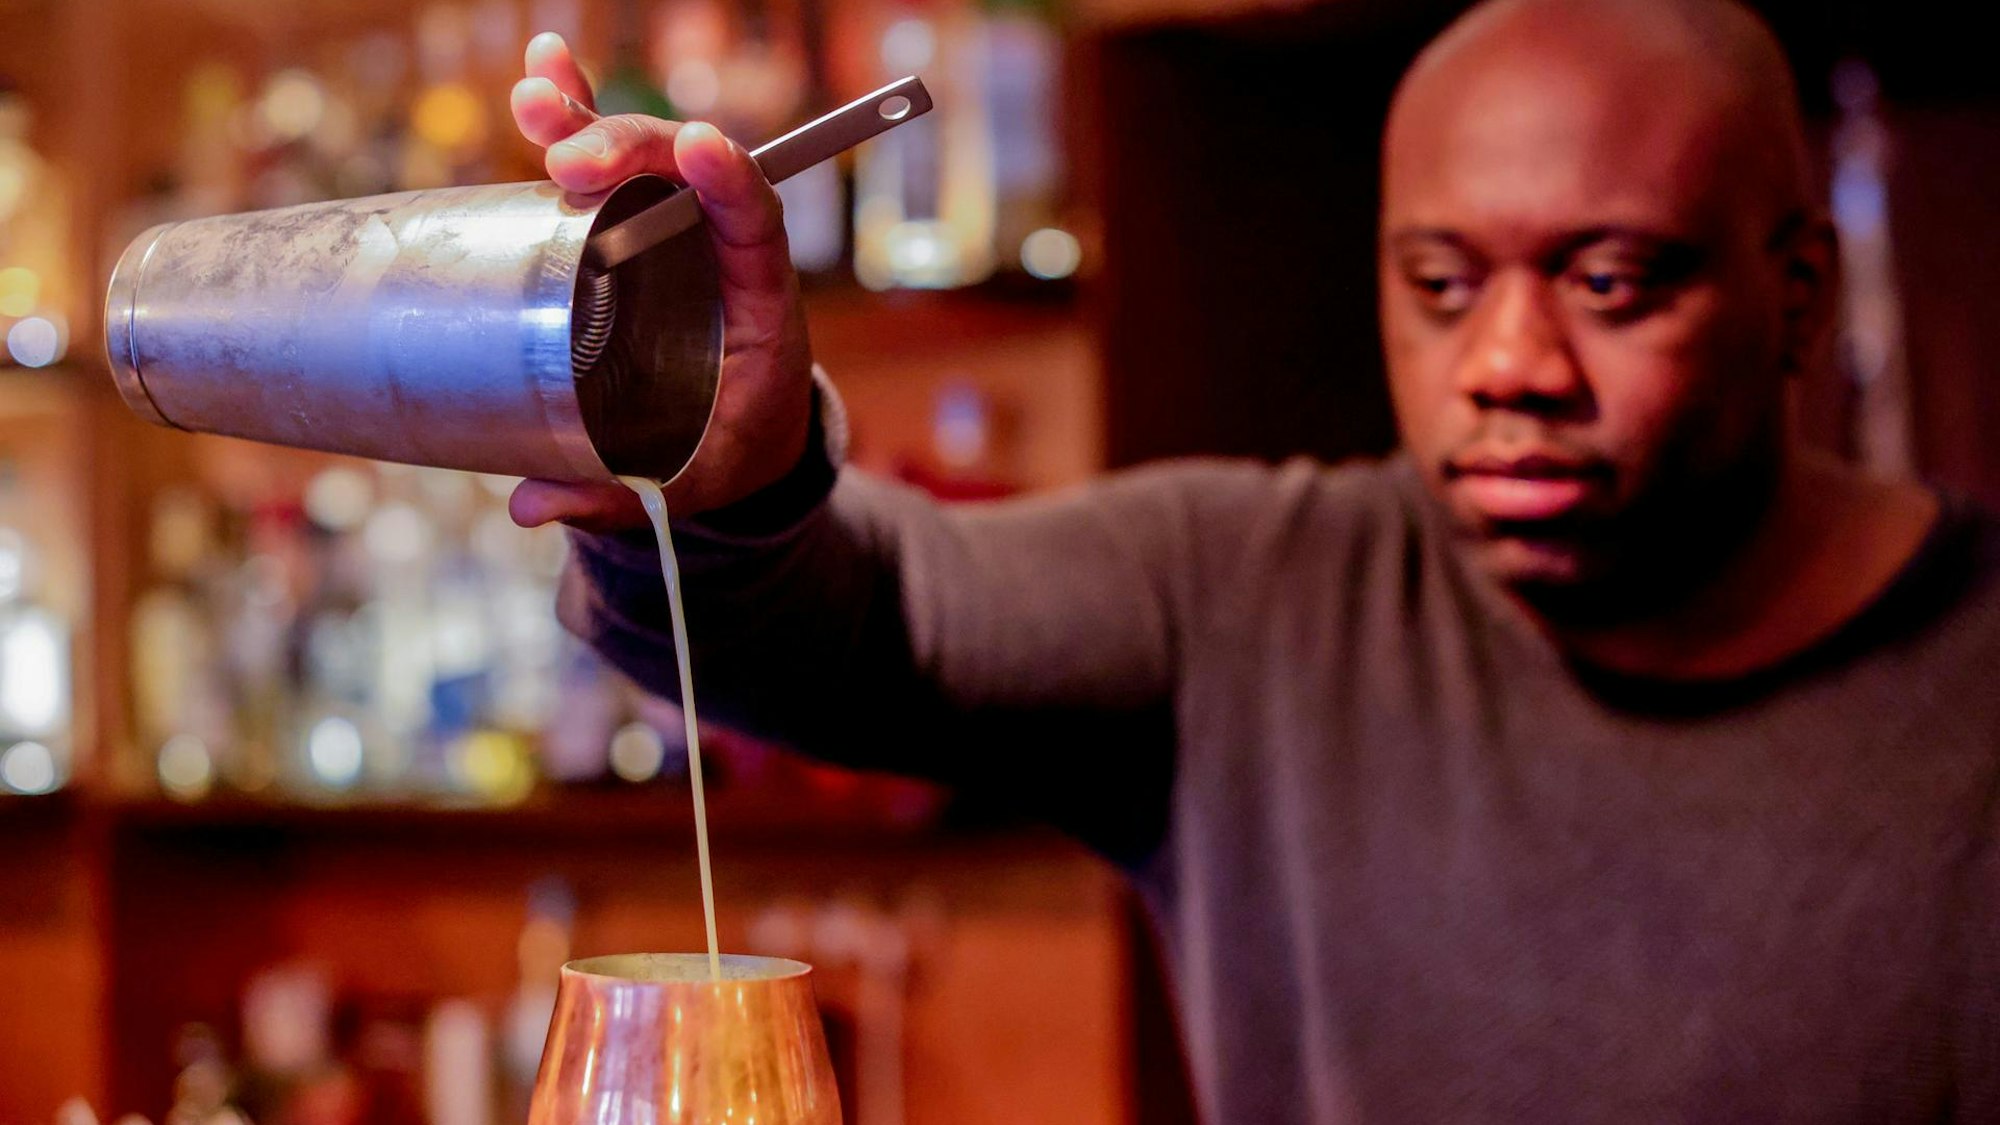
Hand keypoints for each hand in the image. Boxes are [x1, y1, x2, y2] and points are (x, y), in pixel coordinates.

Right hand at [505, 32, 816, 531]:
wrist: (746, 438)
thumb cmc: (730, 453)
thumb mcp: (687, 483)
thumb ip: (615, 496)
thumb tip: (529, 504)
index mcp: (760, 304)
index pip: (757, 225)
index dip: (731, 182)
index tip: (699, 146)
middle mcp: (718, 253)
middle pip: (685, 176)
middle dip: (630, 151)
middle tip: (570, 159)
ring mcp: (672, 235)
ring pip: (640, 160)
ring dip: (589, 119)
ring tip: (537, 95)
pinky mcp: (628, 233)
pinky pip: (607, 168)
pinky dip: (576, 118)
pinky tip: (538, 74)